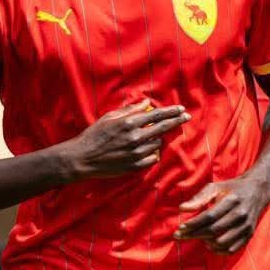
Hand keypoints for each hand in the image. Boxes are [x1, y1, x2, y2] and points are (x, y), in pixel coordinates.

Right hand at [59, 101, 189, 181]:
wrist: (83, 158)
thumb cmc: (94, 135)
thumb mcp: (109, 117)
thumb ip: (129, 110)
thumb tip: (146, 103)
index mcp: (129, 123)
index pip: (156, 115)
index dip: (171, 112)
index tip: (181, 109)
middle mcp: (135, 137)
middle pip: (163, 128)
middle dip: (176, 121)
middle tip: (186, 117)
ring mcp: (136, 153)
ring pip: (158, 144)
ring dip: (158, 139)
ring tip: (150, 138)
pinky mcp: (135, 166)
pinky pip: (152, 158)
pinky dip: (152, 153)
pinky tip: (146, 150)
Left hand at [174, 174, 269, 253]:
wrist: (257, 190)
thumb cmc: (231, 188)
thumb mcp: (215, 187)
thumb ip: (199, 198)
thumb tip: (181, 208)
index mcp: (232, 200)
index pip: (210, 216)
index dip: (194, 223)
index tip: (180, 228)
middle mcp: (241, 214)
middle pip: (214, 229)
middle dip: (194, 234)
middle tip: (179, 237)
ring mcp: (246, 226)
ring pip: (223, 241)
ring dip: (207, 243)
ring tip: (198, 237)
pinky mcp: (249, 234)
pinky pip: (233, 249)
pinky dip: (219, 251)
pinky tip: (210, 245)